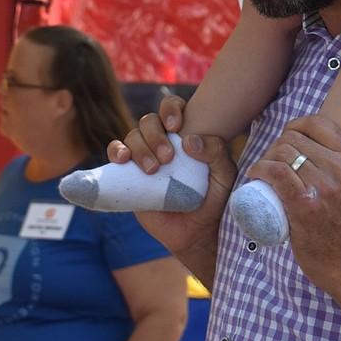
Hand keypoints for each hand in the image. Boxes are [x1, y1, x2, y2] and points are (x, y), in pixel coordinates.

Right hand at [107, 96, 235, 261]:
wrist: (196, 232)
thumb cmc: (214, 200)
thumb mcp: (225, 176)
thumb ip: (217, 153)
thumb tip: (189, 140)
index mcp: (186, 135)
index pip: (173, 107)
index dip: (171, 109)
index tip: (176, 125)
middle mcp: (163, 142)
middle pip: (149, 121)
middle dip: (156, 135)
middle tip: (168, 158)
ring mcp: (144, 157)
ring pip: (132, 136)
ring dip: (140, 147)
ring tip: (154, 169)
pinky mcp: (129, 175)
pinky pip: (116, 153)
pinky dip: (116, 151)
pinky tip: (123, 160)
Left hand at [244, 114, 340, 294]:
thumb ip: (340, 165)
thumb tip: (312, 145)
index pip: (317, 123)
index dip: (294, 126)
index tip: (285, 142)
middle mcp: (339, 169)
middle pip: (293, 138)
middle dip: (275, 146)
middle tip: (270, 164)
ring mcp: (322, 187)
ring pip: (282, 152)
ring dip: (264, 158)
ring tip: (262, 173)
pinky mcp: (304, 205)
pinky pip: (276, 172)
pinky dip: (260, 168)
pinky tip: (255, 174)